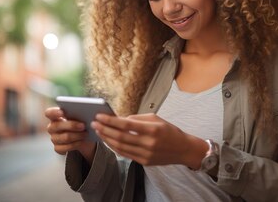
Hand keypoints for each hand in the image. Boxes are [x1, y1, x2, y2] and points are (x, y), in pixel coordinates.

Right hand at [45, 107, 96, 162]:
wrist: (83, 136)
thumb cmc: (79, 122)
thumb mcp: (79, 116)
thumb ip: (78, 113)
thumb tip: (85, 112)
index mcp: (54, 116)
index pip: (48, 113)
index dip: (54, 112)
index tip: (62, 112)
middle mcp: (52, 127)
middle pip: (57, 126)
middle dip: (72, 125)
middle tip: (83, 125)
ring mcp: (54, 138)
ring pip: (65, 137)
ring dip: (77, 135)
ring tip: (86, 133)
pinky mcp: (58, 148)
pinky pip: (66, 147)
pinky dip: (76, 144)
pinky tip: (82, 141)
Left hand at [91, 113, 207, 167]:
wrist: (183, 149)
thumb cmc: (170, 131)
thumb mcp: (156, 118)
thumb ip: (137, 118)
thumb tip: (120, 119)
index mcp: (152, 129)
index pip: (125, 125)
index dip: (110, 120)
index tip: (100, 116)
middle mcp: (148, 143)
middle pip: (120, 137)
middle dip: (104, 129)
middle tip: (94, 124)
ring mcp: (146, 154)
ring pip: (120, 147)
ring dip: (107, 139)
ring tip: (99, 131)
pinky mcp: (144, 162)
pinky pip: (125, 154)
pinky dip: (114, 147)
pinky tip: (108, 141)